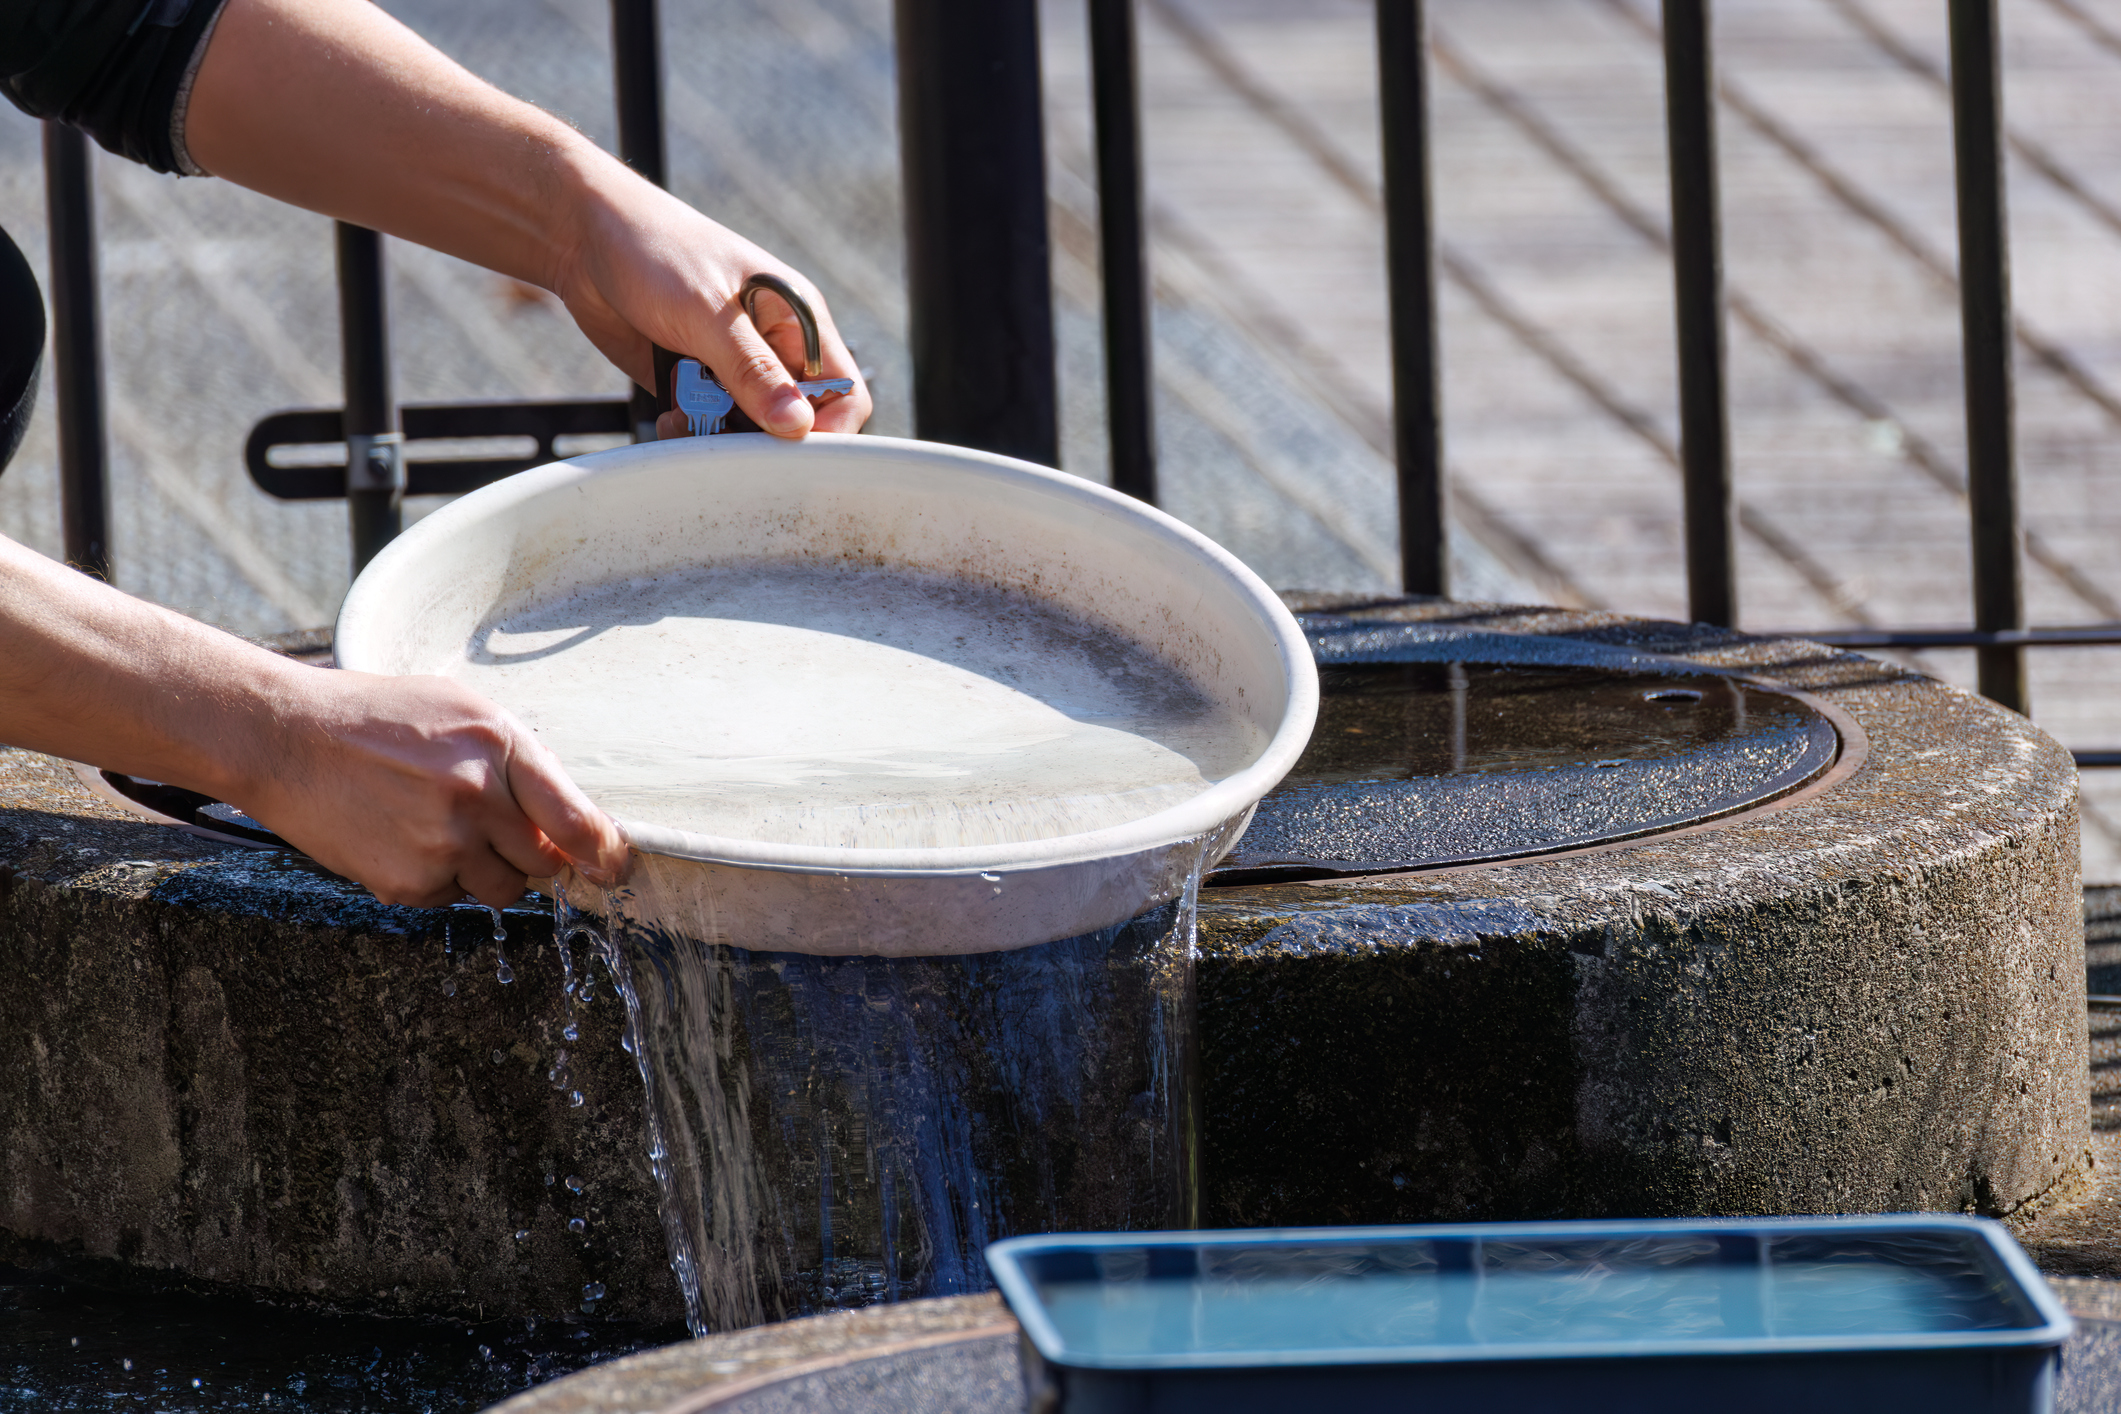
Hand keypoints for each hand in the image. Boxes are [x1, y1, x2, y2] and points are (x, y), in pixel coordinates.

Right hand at [233, 670, 630, 909]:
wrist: (288, 740)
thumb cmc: (380, 719)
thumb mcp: (462, 712)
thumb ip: (520, 762)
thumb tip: (573, 820)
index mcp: (497, 747)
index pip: (575, 819)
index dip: (605, 853)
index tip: (615, 868)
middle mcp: (476, 799)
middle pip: (544, 862)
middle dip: (532, 853)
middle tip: (489, 824)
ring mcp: (442, 846)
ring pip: (503, 888)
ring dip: (486, 869)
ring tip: (438, 825)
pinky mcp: (408, 884)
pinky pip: (452, 898)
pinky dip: (439, 878)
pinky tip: (403, 837)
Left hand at [549, 170, 871, 439]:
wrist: (583, 236)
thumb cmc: (655, 249)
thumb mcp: (709, 312)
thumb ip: (753, 372)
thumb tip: (797, 426)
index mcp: (798, 319)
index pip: (845, 392)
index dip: (827, 429)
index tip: (787, 446)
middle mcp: (773, 346)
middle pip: (796, 420)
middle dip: (762, 437)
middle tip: (722, 433)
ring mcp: (733, 365)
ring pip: (750, 429)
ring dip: (721, 436)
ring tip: (685, 418)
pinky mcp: (696, 380)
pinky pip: (711, 425)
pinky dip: (693, 431)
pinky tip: (670, 415)